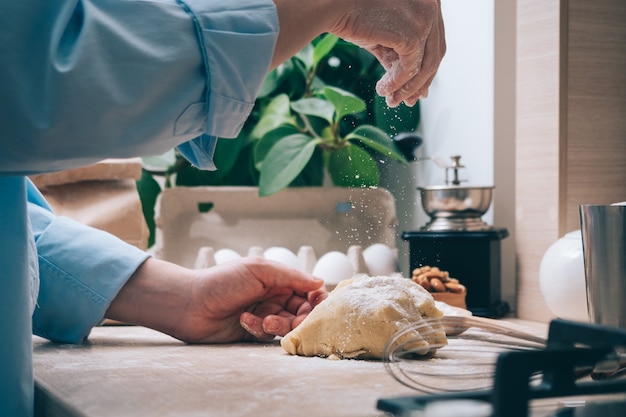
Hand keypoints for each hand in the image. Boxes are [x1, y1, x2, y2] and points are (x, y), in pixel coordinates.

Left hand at [106, 257, 327, 343]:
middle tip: (296, 320)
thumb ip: (291, 276)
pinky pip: (267, 336)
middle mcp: (273, 297)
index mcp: (277, 280)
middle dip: (301, 317)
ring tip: (264, 321)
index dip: (316, 298)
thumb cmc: (222, 281)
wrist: (190, 304)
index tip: (319, 304)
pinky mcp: (252, 332)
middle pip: (302, 312)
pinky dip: (259, 329)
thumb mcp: (259, 270)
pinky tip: (243, 320)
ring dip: (279, 325)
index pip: (307, 291)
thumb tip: (320, 282)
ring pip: (287, 326)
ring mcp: (263, 315)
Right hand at [272, 0, 444, 107]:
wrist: (334, 6)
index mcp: (428, 2)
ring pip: (426, 66)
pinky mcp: (413, 33)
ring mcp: (425, 18)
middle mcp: (432, 5)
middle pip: (435, 55)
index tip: (414, 91)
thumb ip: (402, 57)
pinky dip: (397, 84)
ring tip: (391, 100)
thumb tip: (417, 90)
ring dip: (408, 88)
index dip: (425, 71)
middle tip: (406, 102)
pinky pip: (410, 69)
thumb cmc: (355, 17)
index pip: (434, 44)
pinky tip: (382, 90)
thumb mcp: (386, 37)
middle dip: (419, 83)